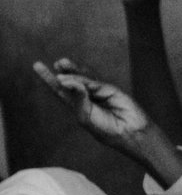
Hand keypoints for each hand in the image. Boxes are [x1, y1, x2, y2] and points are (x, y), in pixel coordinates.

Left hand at [32, 59, 151, 150]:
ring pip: (84, 77)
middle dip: (63, 71)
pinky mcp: (111, 89)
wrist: (129, 132)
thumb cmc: (106, 129)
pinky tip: (73, 80)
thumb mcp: (85, 117)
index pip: (60, 90)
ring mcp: (99, 92)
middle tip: (56, 63)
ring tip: (61, 62)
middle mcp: (87, 97)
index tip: (38, 66)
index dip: (48, 79)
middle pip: (72, 80)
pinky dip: (83, 80)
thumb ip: (77, 99)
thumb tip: (67, 80)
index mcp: (78, 106)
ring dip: (73, 69)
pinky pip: (94, 83)